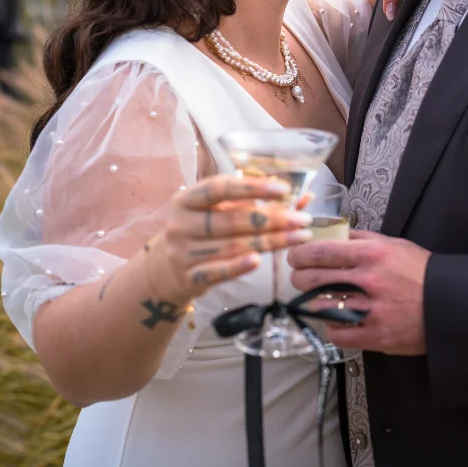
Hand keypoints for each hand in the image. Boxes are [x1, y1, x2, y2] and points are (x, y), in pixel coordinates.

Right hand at [149, 175, 312, 303]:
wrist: (165, 268)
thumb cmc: (201, 230)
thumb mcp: (218, 210)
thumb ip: (255, 202)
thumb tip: (303, 197)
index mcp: (187, 199)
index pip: (220, 188)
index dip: (252, 188)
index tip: (283, 190)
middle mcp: (180, 223)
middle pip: (231, 220)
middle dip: (272, 219)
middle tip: (302, 219)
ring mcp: (182, 252)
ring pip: (231, 246)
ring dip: (270, 242)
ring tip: (299, 237)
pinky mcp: (188, 278)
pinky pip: (218, 272)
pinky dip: (238, 266)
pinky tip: (259, 260)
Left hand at [288, 230, 429, 354]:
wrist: (450, 303)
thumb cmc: (421, 272)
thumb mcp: (394, 244)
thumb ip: (363, 238)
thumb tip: (336, 233)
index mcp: (372, 254)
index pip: (322, 251)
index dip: (301, 254)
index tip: (294, 256)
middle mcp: (369, 280)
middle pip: (315, 279)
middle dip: (299, 278)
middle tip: (298, 277)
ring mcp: (371, 310)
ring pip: (322, 306)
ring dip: (311, 302)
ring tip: (311, 299)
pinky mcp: (376, 335)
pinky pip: (338, 333)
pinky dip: (330, 327)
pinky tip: (332, 321)